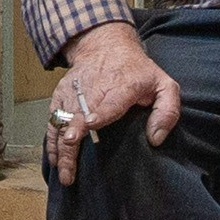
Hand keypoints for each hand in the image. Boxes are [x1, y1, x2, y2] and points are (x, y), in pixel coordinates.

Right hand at [42, 23, 181, 184]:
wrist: (106, 46)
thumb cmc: (138, 71)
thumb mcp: (164, 85)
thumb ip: (167, 111)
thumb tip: (155, 139)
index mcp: (123, 87)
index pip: (110, 102)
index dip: (99, 114)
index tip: (90, 125)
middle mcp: (94, 90)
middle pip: (80, 117)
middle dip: (72, 141)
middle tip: (70, 168)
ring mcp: (75, 93)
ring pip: (64, 121)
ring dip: (61, 148)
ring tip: (63, 174)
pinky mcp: (62, 95)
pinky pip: (53, 119)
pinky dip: (52, 140)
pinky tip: (55, 160)